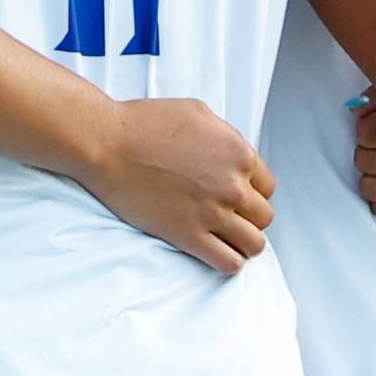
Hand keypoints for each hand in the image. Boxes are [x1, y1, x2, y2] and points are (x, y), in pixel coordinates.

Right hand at [85, 95, 274, 273]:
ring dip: (243, 242)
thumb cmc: (144, 124)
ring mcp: (212, 214)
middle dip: (248, 217)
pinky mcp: (189, 236)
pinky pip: (228, 262)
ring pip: (253, 244)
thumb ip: (226, 136)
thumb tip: (233, 154)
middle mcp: (233, 187)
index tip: (237, 197)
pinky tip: (217, 253)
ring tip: (226, 239)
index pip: (267, 188)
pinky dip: (229, 262)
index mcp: (239, 155)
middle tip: (228, 216)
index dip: (252, 192)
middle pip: (263, 217)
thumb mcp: (198, 113)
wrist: (107, 144)